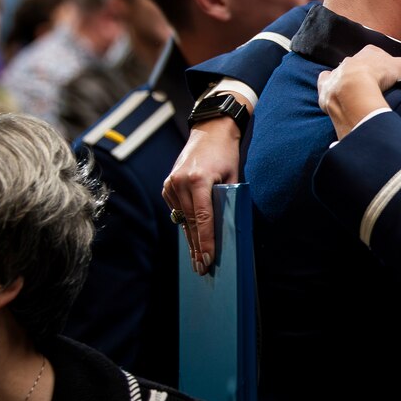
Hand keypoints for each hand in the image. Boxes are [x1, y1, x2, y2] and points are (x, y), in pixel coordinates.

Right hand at [163, 115, 241, 275]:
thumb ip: (228, 200)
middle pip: (191, 223)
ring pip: (183, 220)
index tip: (208, 260)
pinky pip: (177, 211)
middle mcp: (181, 183)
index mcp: (198, 180)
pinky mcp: (168, 185)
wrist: (210, 131)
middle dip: (198, 248)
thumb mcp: (233, 176)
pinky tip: (191, 240)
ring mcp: (171, 184)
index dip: (206, 242)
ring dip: (190, 240)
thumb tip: (227, 228)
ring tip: (197, 261)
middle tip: (202, 269)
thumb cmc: (227, 154)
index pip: (203, 219)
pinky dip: (185, 225)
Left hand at [317, 46, 400, 137]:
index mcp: (369, 52)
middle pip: (359, 65)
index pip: (378, 55)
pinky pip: (326, 85)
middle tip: (375, 88)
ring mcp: (336, 73)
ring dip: (347, 82)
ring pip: (341, 74)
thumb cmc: (379, 74)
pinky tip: (337, 98)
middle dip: (365, 74)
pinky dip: (330, 90)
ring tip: (357, 96)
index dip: (385, 66)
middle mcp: (350, 60)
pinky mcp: (326, 88)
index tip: (390, 77)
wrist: (355, 88)